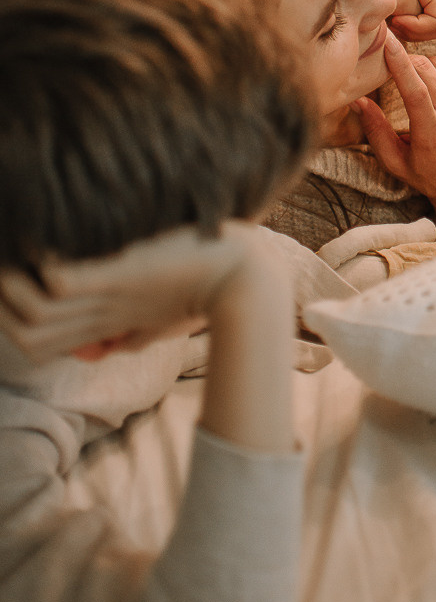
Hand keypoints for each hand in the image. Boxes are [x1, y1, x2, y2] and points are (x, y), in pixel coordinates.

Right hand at [0, 222, 269, 364]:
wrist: (245, 279)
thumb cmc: (208, 293)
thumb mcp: (159, 322)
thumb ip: (125, 335)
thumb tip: (97, 350)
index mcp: (108, 329)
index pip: (37, 342)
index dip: (13, 320)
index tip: (11, 287)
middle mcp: (103, 318)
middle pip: (28, 332)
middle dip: (4, 306)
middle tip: (2, 272)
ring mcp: (111, 297)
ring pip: (35, 313)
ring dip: (12, 286)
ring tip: (9, 260)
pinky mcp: (121, 274)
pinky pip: (62, 283)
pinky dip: (42, 269)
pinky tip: (37, 250)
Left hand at [353, 0, 435, 42]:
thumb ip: (411, 12)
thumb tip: (432, 27)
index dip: (417, 28)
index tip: (393, 19)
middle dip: (411, 31)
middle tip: (387, 22)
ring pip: (428, 34)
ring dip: (405, 33)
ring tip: (384, 20)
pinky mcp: (414, 8)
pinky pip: (417, 32)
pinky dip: (400, 32)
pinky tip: (384, 21)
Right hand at [354, 34, 435, 218]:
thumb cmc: (428, 176)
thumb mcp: (396, 161)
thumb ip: (376, 130)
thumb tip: (359, 100)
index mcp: (431, 132)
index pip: (413, 87)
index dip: (398, 60)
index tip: (386, 40)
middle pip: (427, 71)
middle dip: (407, 61)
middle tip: (396, 65)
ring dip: (426, 66)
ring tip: (417, 78)